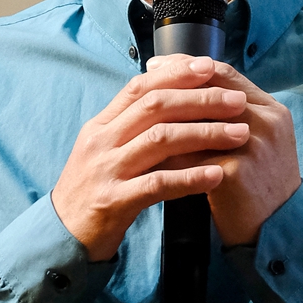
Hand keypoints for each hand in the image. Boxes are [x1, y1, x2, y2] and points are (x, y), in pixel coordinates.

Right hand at [51, 59, 250, 259]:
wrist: (63, 236)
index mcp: (101, 126)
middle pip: (155, 107)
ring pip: (160, 140)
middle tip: (237, 100)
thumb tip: (171, 99)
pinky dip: (190, 177)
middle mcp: (101, 142)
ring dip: (205, 133)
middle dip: (200, 99)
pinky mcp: (113, 201)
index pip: (140, 87)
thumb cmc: (94, 192)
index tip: (211, 66)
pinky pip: (157, 184)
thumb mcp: (106, 152)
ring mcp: (106, 170)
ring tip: (240, 134)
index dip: (176, 73)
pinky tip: (218, 175)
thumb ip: (132, 128)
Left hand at [146, 56, 300, 246]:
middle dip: (171, 86)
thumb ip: (232, 118)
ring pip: (198, 121)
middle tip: (141, 88)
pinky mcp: (237, 172)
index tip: (157, 65)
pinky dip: (167, 154)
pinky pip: (190, 157)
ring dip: (165, 117)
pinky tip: (146, 154)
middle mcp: (268, 122)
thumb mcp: (256, 143)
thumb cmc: (258, 187)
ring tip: (138, 119)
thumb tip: (189, 91)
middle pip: (210, 89)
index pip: (225, 73)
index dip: (188, 66)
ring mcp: (254, 146)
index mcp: (272, 110)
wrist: (276, 232)